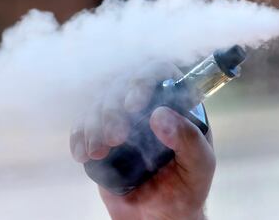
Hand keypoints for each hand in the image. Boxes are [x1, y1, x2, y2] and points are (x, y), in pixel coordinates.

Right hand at [70, 62, 215, 219]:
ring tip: (98, 151)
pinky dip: (79, 135)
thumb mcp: (199, 165)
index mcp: (176, 106)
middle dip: (113, 108)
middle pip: (122, 85)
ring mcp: (123, 121)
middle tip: (116, 137)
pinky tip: (82, 153)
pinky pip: (84, 126)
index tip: (134, 104)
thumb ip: (189, 140)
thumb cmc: (186, 189)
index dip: (143, 80)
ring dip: (94, 122)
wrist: (160, 216)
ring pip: (100, 103)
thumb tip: (160, 115)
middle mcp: (147, 107)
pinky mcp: (103, 138)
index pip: (159, 73)